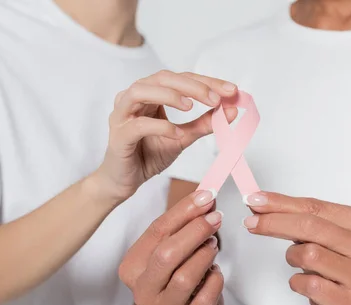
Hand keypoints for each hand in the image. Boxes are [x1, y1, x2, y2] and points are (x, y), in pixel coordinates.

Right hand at [93, 70, 237, 201]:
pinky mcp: (119, 136)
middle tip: (216, 98)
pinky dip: (160, 126)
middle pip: (162, 78)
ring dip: (169, 95)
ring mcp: (122, 115)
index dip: (207, 82)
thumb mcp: (182, 138)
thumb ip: (204, 124)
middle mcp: (133, 98)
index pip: (180, 78)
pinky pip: (138, 125)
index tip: (231, 91)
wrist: (125, 181)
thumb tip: (232, 111)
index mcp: (150, 94)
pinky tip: (176, 133)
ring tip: (192, 106)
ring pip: (141, 92)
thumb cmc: (149, 155)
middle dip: (192, 86)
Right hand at [119, 190, 224, 304]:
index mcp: (131, 267)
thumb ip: (184, 224)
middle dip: (195, 231)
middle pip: (167, 254)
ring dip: (205, 255)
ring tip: (213, 246)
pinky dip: (215, 279)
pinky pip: (205, 297)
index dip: (184, 211)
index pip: (157, 231)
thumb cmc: (176, 275)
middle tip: (215, 218)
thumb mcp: (172, 248)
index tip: (206, 196)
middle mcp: (142, 290)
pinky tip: (215, 272)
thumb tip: (206, 197)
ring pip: (185, 276)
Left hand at [242, 192, 350, 304]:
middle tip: (251, 224)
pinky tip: (306, 284)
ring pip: (309, 254)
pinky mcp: (349, 301)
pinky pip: (308, 284)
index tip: (254, 200)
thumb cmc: (334, 264)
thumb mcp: (320, 235)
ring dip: (293, 258)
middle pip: (310, 226)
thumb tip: (259, 203)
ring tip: (301, 263)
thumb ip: (294, 216)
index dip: (280, 203)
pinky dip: (297, 282)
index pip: (314, 207)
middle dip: (274, 223)